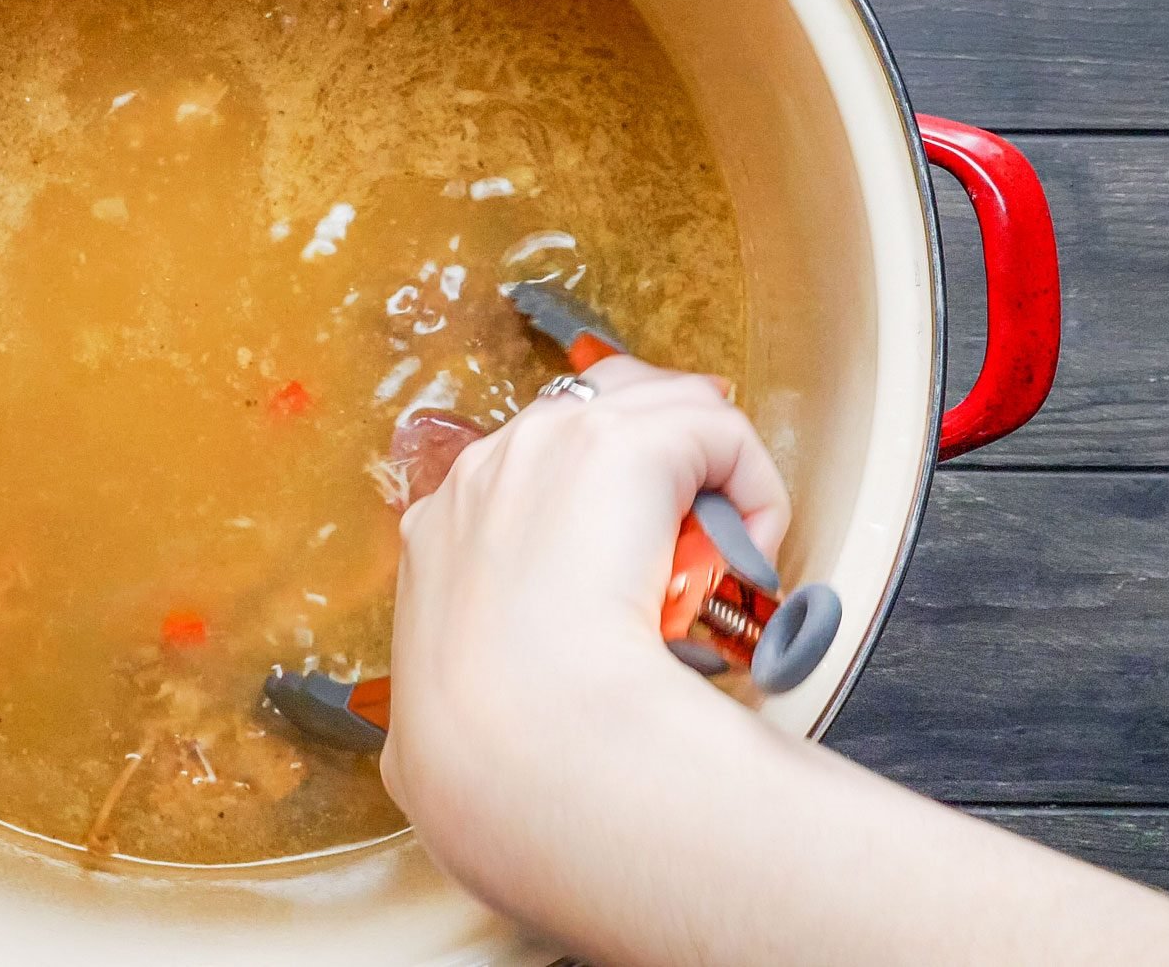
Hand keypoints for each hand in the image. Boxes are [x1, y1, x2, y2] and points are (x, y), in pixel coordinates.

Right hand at [380, 355, 791, 928]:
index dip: (596, 498)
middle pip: (599, 404)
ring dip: (708, 472)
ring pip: (666, 404)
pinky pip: (721, 432)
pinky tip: (749, 559)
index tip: (632, 551)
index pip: (530, 465)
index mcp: (440, 528)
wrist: (520, 738)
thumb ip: (432, 712)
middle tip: (696, 535)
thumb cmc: (484, 747)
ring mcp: (554, 442)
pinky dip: (752, 491)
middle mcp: (492, 465)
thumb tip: (416, 764)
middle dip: (660, 456)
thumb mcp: (429, 721)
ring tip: (727, 559)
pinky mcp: (625, 443)